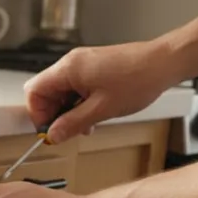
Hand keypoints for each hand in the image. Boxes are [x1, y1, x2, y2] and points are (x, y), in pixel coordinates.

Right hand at [25, 41, 180, 143]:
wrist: (164, 63)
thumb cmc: (138, 79)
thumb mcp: (102, 109)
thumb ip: (73, 123)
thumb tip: (53, 135)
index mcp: (68, 69)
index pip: (34, 91)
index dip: (38, 114)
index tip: (50, 129)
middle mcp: (71, 63)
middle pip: (45, 91)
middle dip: (54, 114)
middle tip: (69, 130)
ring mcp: (82, 64)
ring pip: (60, 91)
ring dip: (68, 110)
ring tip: (86, 124)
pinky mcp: (93, 67)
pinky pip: (75, 87)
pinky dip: (79, 102)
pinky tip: (94, 113)